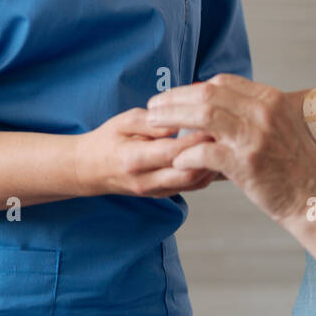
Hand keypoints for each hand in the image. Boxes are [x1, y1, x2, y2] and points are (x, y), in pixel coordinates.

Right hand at [73, 107, 217, 197]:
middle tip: (226, 134)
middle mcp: (146, 180)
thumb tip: (179, 121)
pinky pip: (191, 187)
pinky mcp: (162, 194)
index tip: (214, 122)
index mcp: (134, 159)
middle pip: (188, 173)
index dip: (196, 138)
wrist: (89, 170)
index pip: (172, 151)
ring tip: (225, 144)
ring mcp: (155, 191)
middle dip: (211, 154)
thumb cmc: (106, 140)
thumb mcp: (123, 122)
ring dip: (212, 164)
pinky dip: (206, 172)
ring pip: (193, 183)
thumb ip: (151, 122)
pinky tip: (215, 155)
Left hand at [146, 74, 315, 223]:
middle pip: (206, 94)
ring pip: (202, 116)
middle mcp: (263, 111)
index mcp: (270, 98)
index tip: (173, 97)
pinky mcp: (246, 163)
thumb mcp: (278, 126)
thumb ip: (249, 113)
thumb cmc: (294, 166)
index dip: (191, 88)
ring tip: (153, 126)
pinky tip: (176, 160)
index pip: (222, 82)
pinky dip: (186, 154)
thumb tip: (213, 107)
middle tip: (152, 108)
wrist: (315, 197)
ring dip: (172, 119)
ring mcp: (254, 136)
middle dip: (174, 99)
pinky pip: (205, 151)